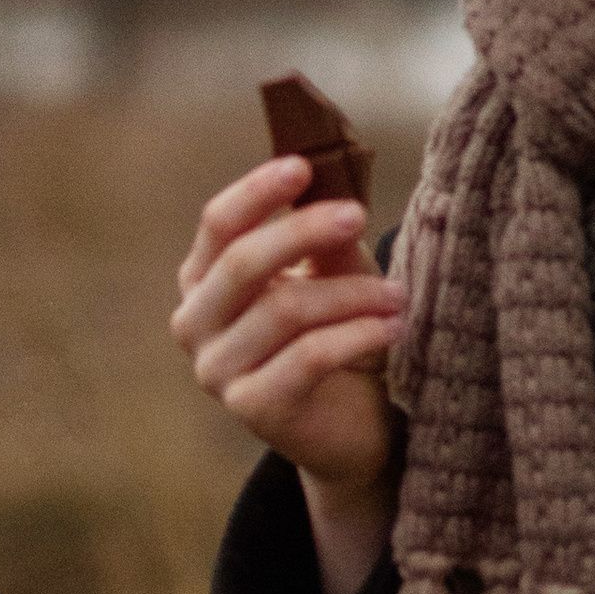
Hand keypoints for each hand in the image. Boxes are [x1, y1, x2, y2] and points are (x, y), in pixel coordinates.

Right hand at [171, 156, 404, 593]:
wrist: (351, 426)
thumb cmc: (336, 336)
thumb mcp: (334, 276)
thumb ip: (325, 239)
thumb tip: (333, 187)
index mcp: (204, 281)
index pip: (217, 225)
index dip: (256, 192)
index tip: (303, 167)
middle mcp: (196, 325)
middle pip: (241, 263)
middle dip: (303, 232)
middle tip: (357, 215)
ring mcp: (216, 371)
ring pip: (282, 311)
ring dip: (351, 295)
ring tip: (398, 294)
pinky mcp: (252, 409)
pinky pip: (307, 357)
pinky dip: (357, 335)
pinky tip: (393, 326)